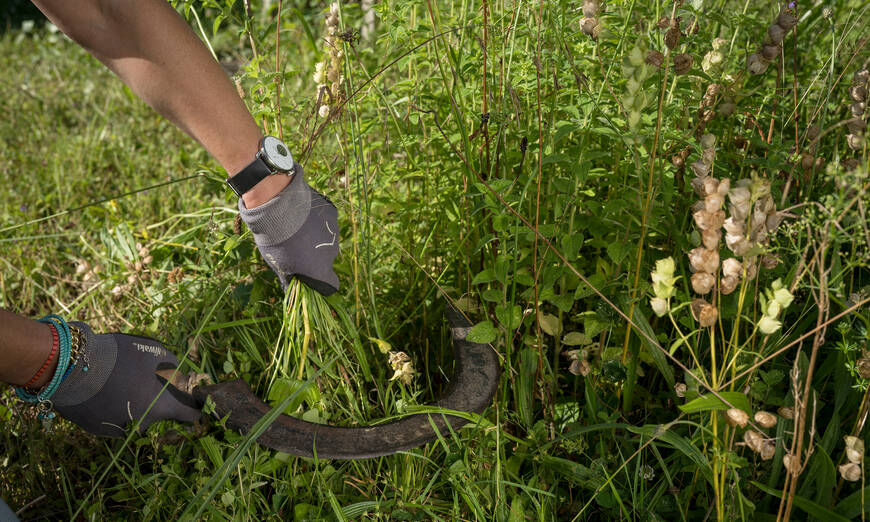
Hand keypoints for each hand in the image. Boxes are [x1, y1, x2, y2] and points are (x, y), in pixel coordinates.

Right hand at [52, 323, 199, 436]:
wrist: (70, 367)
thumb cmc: (118, 356)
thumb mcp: (154, 352)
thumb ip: (172, 366)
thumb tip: (180, 375)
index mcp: (160, 407)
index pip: (189, 415)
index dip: (195, 409)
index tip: (197, 406)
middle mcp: (142, 425)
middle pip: (159, 415)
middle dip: (158, 402)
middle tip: (147, 383)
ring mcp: (119, 431)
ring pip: (135, 419)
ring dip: (134, 406)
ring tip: (122, 384)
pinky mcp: (98, 430)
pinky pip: (115, 420)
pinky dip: (115, 409)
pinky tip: (105, 392)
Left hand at [237, 165, 339, 294]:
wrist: (277, 206)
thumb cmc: (276, 240)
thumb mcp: (278, 265)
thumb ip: (289, 279)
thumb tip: (291, 290)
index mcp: (320, 269)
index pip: (331, 285)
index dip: (322, 283)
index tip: (311, 277)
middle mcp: (332, 253)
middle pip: (326, 260)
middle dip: (315, 256)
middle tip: (296, 247)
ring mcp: (334, 231)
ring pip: (326, 239)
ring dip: (316, 237)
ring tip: (296, 227)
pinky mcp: (332, 213)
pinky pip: (326, 220)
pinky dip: (317, 220)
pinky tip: (302, 214)